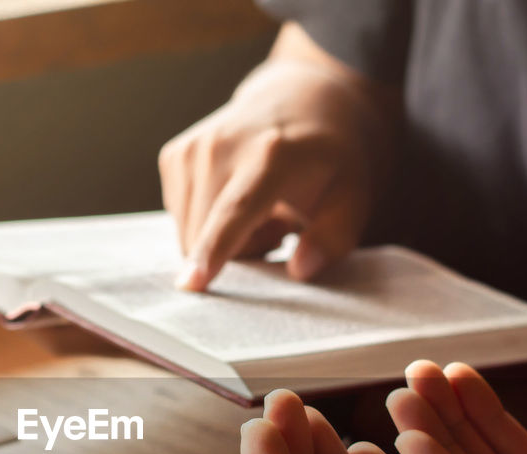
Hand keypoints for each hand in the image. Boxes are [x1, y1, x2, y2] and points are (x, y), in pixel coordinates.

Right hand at [159, 25, 390, 291]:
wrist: (300, 96)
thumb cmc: (328, 156)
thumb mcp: (352, 197)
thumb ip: (333, 238)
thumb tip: (299, 270)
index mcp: (271, 156)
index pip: (235, 211)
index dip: (213, 250)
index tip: (190, 284)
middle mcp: (222, 147)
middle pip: (207, 236)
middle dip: (238, 251)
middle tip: (276, 223)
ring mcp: (192, 148)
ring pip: (189, 233)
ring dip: (220, 237)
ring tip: (257, 207)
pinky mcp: (174, 155)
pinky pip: (181, 218)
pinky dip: (207, 220)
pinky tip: (233, 194)